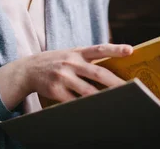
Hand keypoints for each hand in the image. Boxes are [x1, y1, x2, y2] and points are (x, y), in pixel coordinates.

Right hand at [0, 43, 132, 108]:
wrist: (28, 69)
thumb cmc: (57, 62)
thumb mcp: (71, 54)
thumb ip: (88, 59)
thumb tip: (112, 69)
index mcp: (78, 52)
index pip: (100, 49)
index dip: (115, 49)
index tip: (130, 50)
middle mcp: (71, 63)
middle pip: (97, 73)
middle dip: (115, 82)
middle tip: (131, 88)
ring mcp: (63, 77)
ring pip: (88, 90)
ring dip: (103, 98)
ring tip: (117, 102)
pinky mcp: (55, 91)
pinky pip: (74, 102)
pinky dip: (85, 106)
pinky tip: (95, 110)